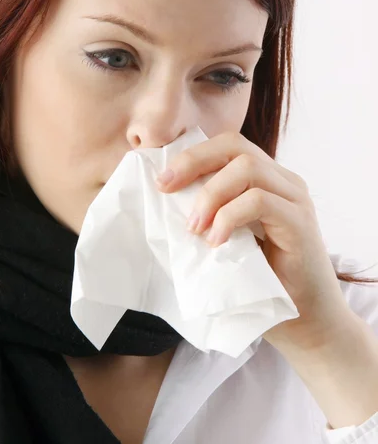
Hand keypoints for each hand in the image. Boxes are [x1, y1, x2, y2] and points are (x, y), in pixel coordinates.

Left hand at [155, 131, 354, 354]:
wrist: (305, 321)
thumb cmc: (260, 282)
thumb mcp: (227, 240)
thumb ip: (208, 216)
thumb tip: (163, 202)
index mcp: (265, 180)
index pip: (227, 146)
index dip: (192, 156)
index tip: (162, 182)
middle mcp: (283, 181)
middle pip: (236, 146)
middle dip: (194, 162)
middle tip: (167, 189)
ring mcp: (294, 199)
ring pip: (247, 168)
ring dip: (211, 195)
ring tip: (195, 228)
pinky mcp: (300, 222)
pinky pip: (260, 200)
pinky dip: (230, 217)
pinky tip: (217, 241)